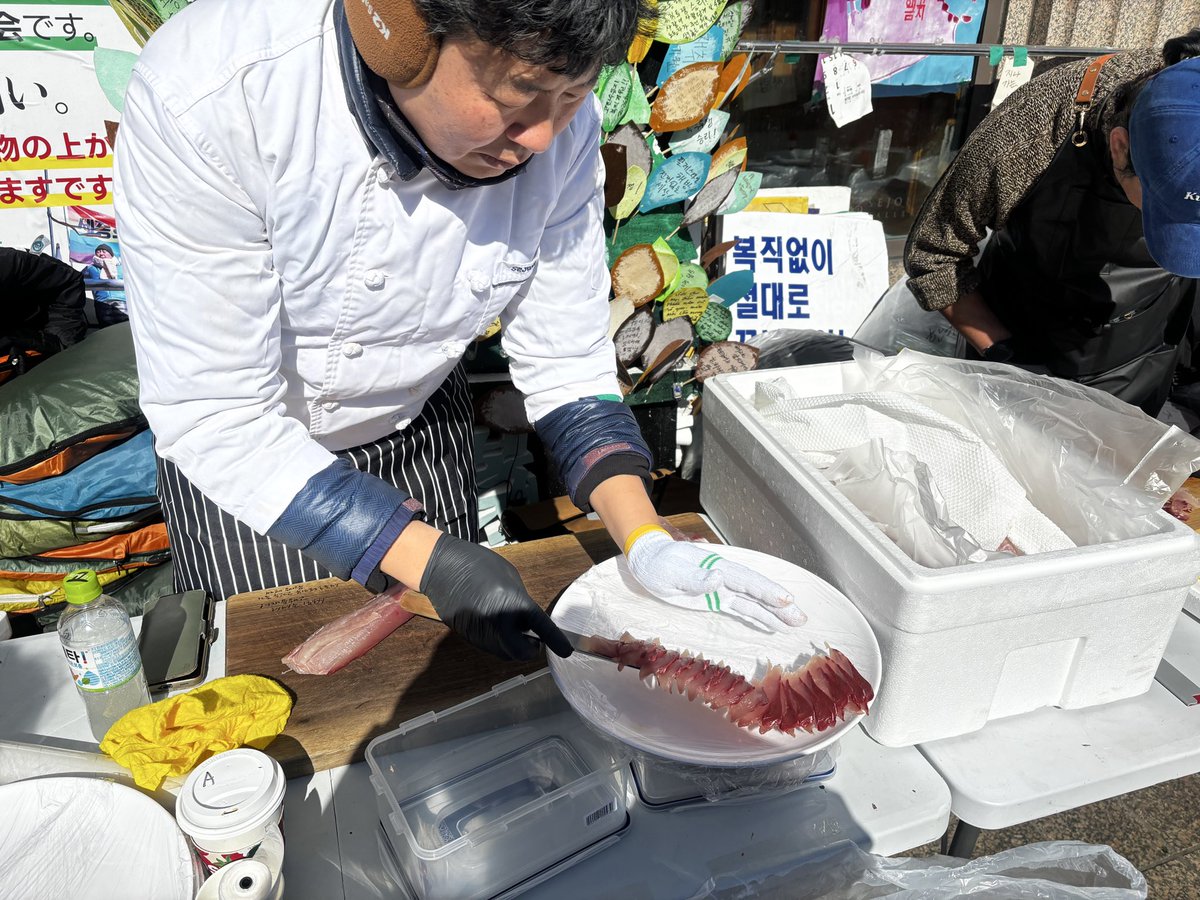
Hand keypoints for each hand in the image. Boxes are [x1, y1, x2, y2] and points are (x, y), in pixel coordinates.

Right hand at [419, 533, 572, 660]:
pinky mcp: (467, 636)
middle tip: (534, 639)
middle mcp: (498, 623)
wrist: (441, 567)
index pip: (541, 628)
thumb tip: (525, 618)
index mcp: (512, 603)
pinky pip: (489, 646)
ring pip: (504, 653)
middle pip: (521, 653)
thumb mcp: (509, 576)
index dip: (556, 641)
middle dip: (531, 649)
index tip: (566, 651)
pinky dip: (498, 642)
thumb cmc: (477, 564)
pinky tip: (496, 625)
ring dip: (514, 646)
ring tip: (513, 628)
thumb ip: (520, 600)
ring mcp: (480, 632)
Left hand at [625, 530, 806, 628]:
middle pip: (757, 591)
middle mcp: (725, 577)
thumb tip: (718, 578)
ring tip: (796, 624)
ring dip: (774, 613)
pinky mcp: (717, 599)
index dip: (765, 590)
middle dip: (779, 604)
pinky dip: (758, 616)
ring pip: (753, 601)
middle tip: (801, 617)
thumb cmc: (659, 564)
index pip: (746, 580)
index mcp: (717, 567)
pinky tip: (773, 625)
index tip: (785, 600)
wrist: (648, 561)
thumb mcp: (671, 572)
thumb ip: (695, 578)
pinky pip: (742, 609)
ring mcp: (723, 589)